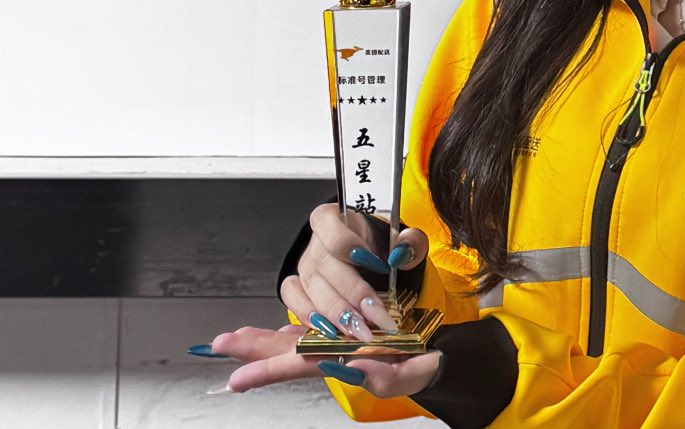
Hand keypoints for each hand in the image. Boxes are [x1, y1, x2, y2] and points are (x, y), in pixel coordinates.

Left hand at [210, 322, 441, 396]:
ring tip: (234, 338)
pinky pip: (317, 333)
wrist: (442, 361)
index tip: (238, 377)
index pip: (302, 365)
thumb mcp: (414, 372)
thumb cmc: (428, 366)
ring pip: (298, 342)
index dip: (270, 368)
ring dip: (265, 340)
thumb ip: (388, 375)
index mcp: (349, 364)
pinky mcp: (351, 335)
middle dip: (255, 349)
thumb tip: (354, 367)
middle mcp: (339, 356)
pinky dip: (295, 332)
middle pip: (290, 353)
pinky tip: (279, 330)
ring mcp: (343, 346)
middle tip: (220, 344)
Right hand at [281, 204, 428, 343]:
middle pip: (323, 263)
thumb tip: (402, 253)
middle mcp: (315, 241)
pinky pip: (294, 301)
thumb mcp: (403, 238)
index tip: (379, 264)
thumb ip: (410, 241)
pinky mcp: (299, 289)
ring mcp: (304, 266)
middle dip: (351, 292)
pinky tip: (333, 331)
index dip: (349, 243)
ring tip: (359, 330)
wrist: (375, 261)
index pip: (329, 224)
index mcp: (335, 217)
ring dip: (335, 312)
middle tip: (375, 314)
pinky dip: (310, 317)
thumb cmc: (384, 247)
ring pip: (310, 287)